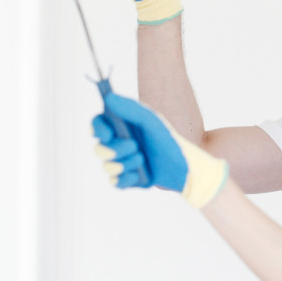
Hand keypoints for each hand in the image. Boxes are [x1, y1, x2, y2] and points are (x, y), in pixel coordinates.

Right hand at [92, 92, 227, 206]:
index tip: (107, 133)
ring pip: (107, 166)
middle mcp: (117, 144)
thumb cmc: (169, 140)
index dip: (97, 128)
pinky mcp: (126, 180)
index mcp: (121, 127)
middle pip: (99, 148)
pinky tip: (141, 174)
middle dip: (115, 149)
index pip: (98, 124)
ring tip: (143, 159)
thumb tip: (109, 98)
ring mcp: (120, 163)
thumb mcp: (152, 122)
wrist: (184, 167)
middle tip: (135, 147)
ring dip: (125, 164)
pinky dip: (127, 179)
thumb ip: (131, 109)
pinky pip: (115, 183)